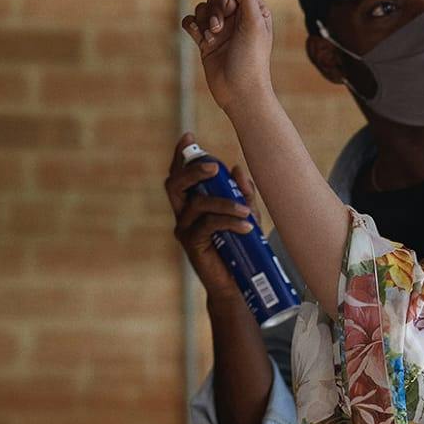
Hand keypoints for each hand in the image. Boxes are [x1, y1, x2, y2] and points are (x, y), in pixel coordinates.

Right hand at [163, 133, 256, 300]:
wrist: (236, 286)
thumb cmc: (240, 249)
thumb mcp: (246, 217)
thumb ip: (243, 194)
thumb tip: (238, 168)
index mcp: (191, 204)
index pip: (180, 175)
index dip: (180, 155)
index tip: (188, 137)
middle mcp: (183, 215)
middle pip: (175, 184)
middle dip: (193, 170)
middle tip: (213, 167)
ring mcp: (185, 230)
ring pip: (197, 204)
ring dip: (224, 202)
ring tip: (246, 210)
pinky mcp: (193, 246)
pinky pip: (208, 225)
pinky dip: (229, 221)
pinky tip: (247, 227)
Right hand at [180, 0, 276, 116]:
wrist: (240, 92)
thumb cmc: (252, 59)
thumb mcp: (255, 22)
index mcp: (255, 10)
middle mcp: (238, 17)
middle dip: (215, 7)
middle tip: (220, 28)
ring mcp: (221, 29)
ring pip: (203, 8)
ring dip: (204, 19)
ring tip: (212, 38)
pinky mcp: (206, 42)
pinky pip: (192, 22)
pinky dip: (192, 25)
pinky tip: (198, 36)